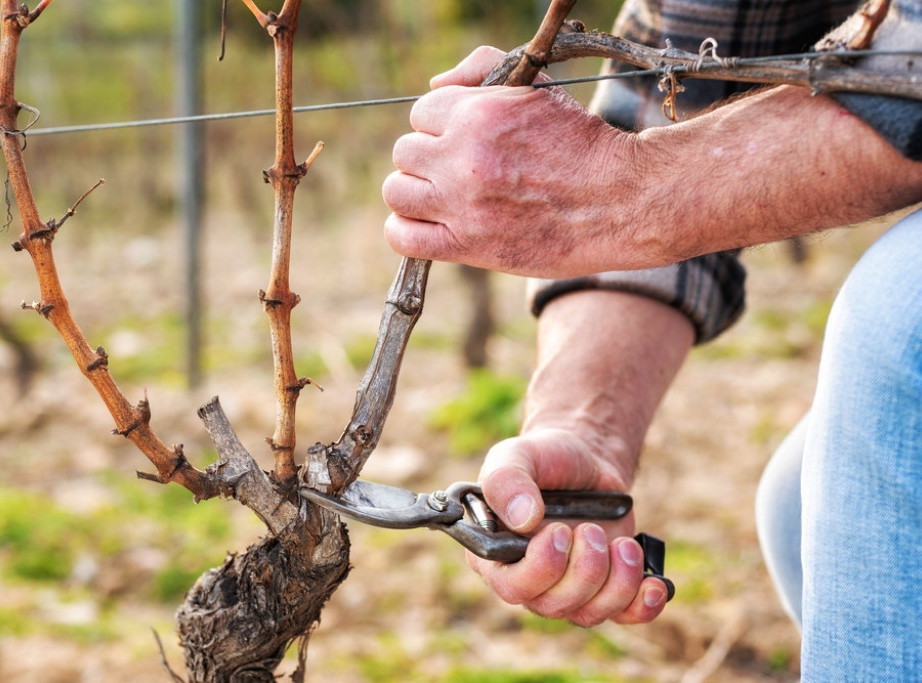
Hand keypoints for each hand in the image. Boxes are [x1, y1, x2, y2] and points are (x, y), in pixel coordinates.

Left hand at [382, 46, 630, 277]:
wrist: (619, 201)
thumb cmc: (580, 143)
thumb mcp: (536, 88)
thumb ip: (481, 69)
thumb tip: (435, 84)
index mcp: (478, 113)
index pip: (421, 112)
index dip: (441, 126)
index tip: (463, 140)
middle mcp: (463, 157)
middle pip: (405, 152)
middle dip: (429, 157)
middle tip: (460, 171)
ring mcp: (462, 204)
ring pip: (396, 191)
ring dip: (414, 192)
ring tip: (444, 198)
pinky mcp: (467, 245)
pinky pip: (402, 237)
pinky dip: (406, 231)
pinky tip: (429, 226)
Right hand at [466, 429, 669, 626]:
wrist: (585, 460)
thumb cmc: (543, 458)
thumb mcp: (516, 455)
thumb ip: (507, 481)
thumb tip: (524, 519)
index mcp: (495, 552)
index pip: (510, 586)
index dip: (540, 568)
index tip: (560, 531)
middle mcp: (528, 579)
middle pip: (553, 604)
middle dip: (583, 569)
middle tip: (591, 529)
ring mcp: (567, 588)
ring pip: (589, 613)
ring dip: (615, 581)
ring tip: (623, 544)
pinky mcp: (603, 589)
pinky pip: (623, 615)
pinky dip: (642, 606)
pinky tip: (655, 585)